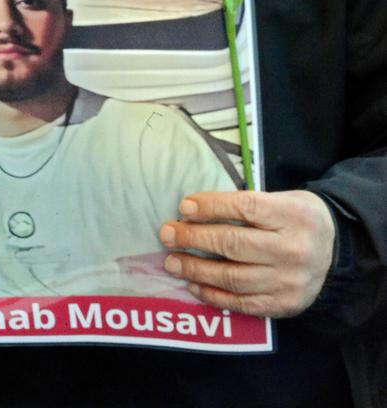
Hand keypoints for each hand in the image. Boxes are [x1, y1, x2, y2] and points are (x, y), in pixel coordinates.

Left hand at [160, 189, 335, 317]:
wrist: (337, 252)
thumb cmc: (298, 218)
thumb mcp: (282, 199)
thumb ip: (246, 204)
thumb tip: (194, 210)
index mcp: (292, 215)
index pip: (245, 208)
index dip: (211, 207)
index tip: (184, 207)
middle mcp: (292, 249)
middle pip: (234, 244)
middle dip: (194, 239)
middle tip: (167, 234)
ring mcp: (288, 281)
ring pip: (233, 277)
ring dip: (196, 271)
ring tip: (172, 262)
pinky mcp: (284, 305)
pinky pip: (242, 303)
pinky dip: (213, 295)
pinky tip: (193, 286)